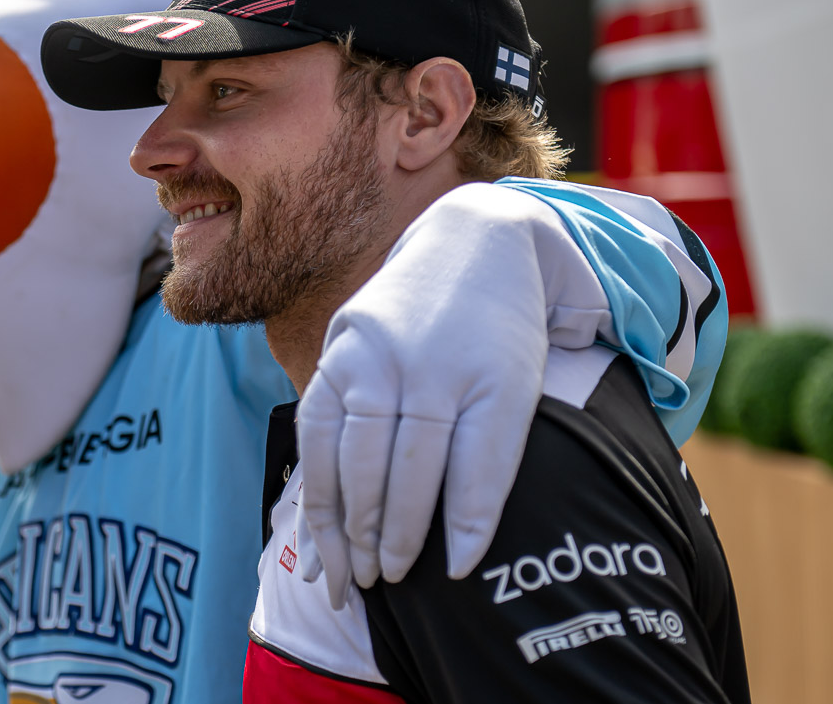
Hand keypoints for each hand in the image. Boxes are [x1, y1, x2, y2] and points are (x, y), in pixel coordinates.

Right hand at [295, 183, 605, 606]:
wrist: (470, 245)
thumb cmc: (502, 336)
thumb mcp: (519, 394)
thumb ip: (489, 472)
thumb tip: (459, 559)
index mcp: (477, 371)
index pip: (458, 463)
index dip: (445, 524)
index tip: (441, 576)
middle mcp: (415, 359)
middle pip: (390, 464)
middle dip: (381, 533)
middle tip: (379, 586)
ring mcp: (367, 351)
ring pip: (344, 450)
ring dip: (338, 519)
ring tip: (341, 573)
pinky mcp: (336, 348)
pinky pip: (314, 424)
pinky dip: (313, 477)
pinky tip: (314, 520)